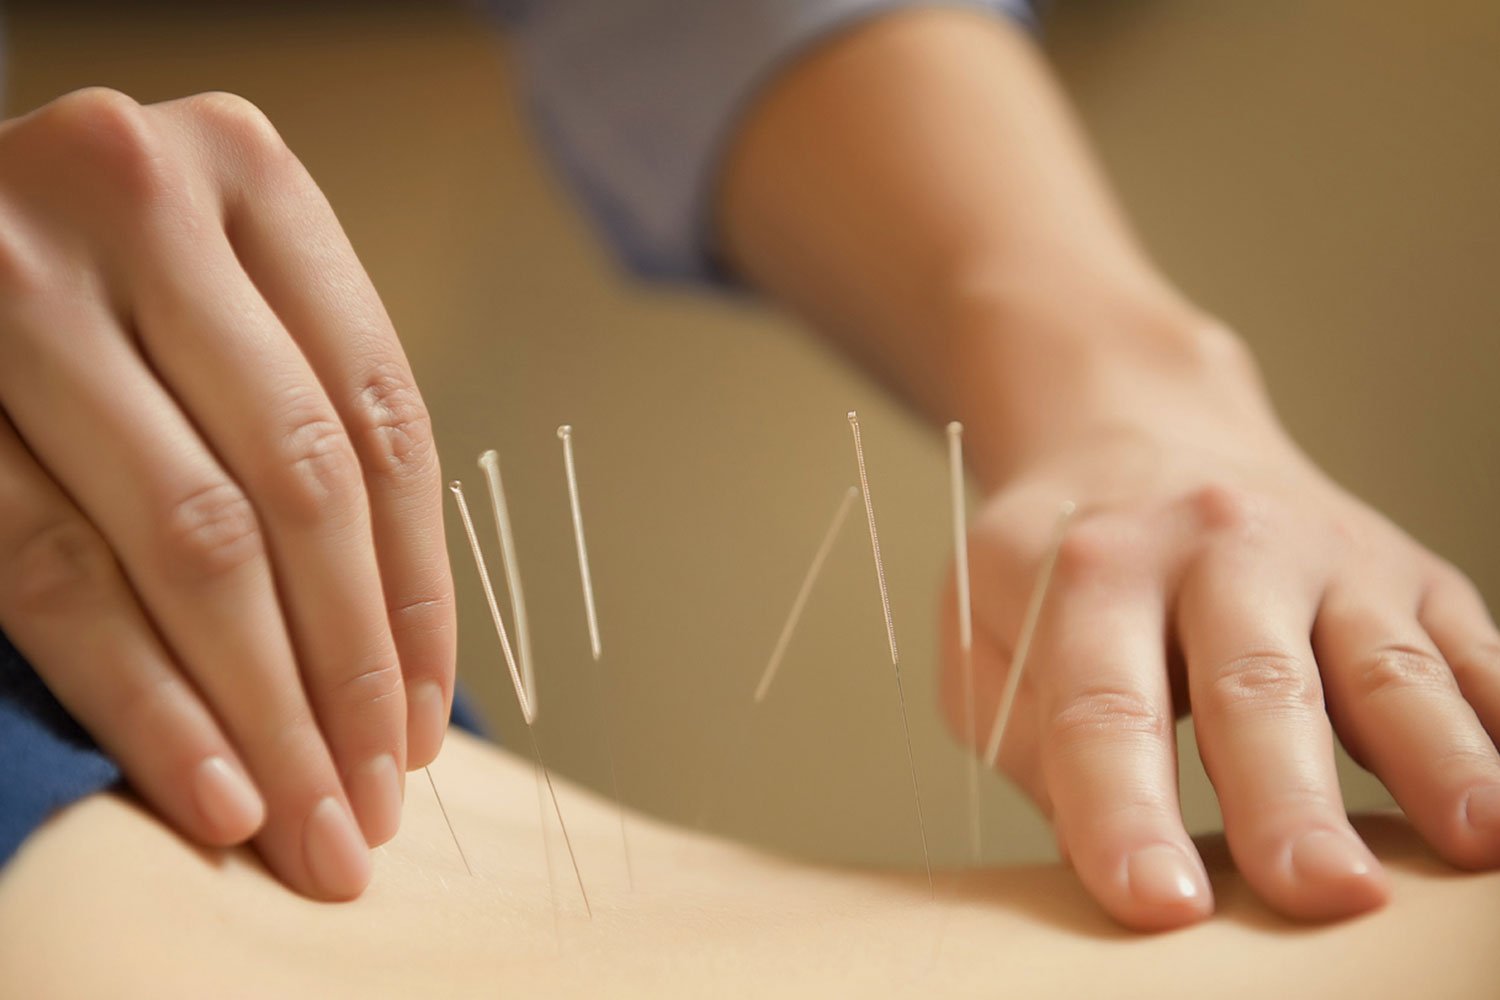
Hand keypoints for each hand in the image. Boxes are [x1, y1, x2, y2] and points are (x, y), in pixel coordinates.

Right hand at [0, 89, 455, 898]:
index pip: (381, 417)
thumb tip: (397, 654)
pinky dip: (146, 697)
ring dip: (265, 710)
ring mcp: (15, 283)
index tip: (421, 721)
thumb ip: (294, 408)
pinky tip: (213, 793)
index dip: (414, 588)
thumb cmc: (89, 284)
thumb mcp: (210, 294)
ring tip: (313, 826)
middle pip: (299, 485)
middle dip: (348, 671)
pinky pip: (53, 573)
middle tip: (374, 806)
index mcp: (246, 169)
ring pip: (188, 539)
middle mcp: (136, 196)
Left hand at [941, 326, 1499, 930]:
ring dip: (1433, 757)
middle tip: (1320, 890)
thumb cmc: (1054, 563)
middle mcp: (1216, 549)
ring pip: (1386, 665)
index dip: (1124, 810)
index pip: (1103, 709)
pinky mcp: (1409, 572)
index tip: (1157, 902)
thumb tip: (1094, 836)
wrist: (1139, 430)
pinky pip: (1470, 649)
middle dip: (1289, 797)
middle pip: (1257, 687)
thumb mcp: (984, 624)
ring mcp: (1325, 555)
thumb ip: (1023, 727)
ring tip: (1472, 841)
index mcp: (1094, 569)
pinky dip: (1496, 716)